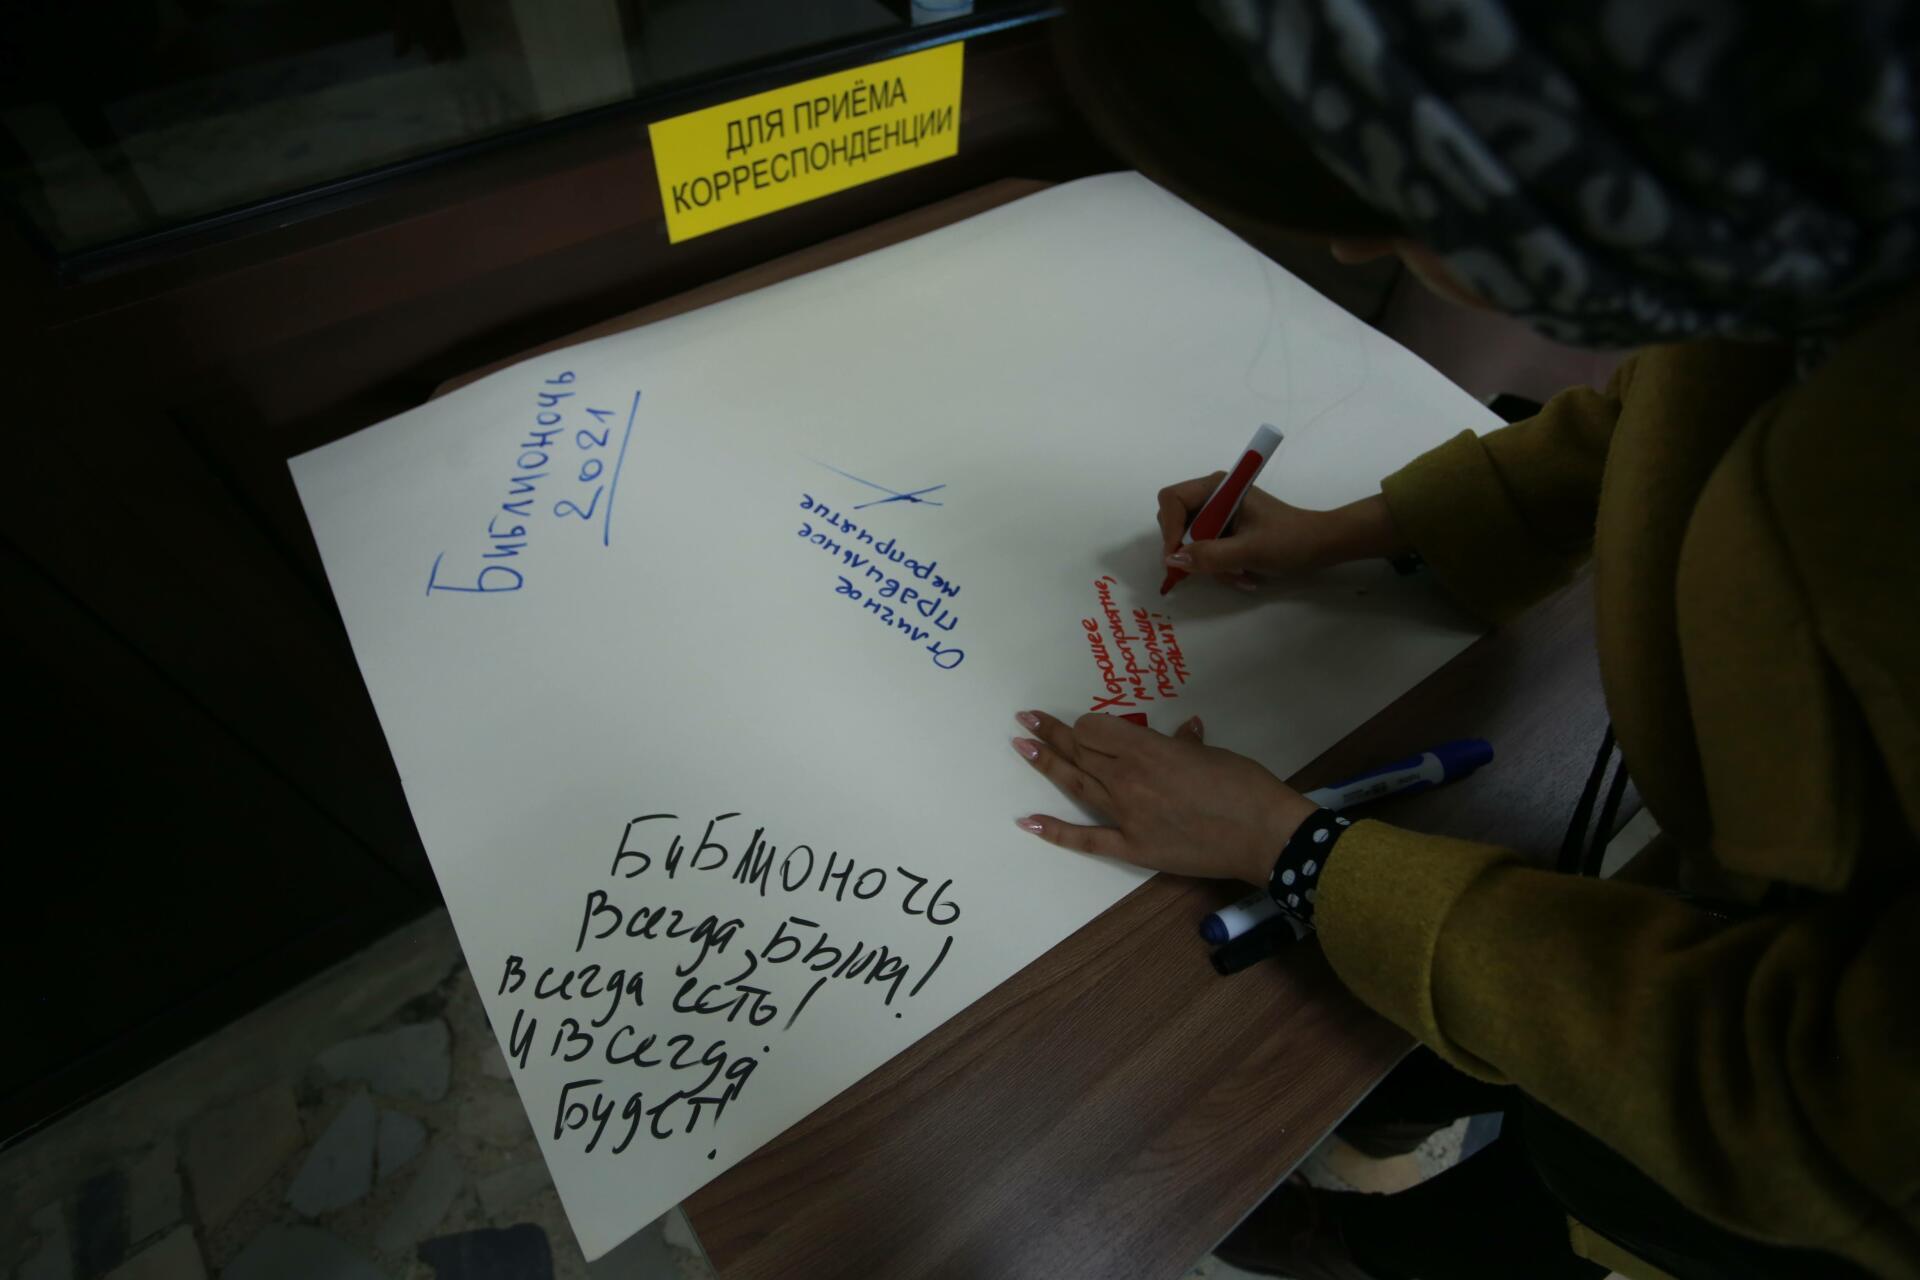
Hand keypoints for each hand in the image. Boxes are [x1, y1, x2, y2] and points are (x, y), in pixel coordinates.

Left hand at [1010, 710, 1316, 885]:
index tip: (1086, 725)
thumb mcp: (1213, 754)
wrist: (1261, 833)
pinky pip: (1085, 838)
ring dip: (1045, 763)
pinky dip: (1054, 831)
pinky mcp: (1131, 846)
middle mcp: (1127, 777)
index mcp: (1146, 748)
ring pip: (1076, 783)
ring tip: (1021, 746)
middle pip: (1079, 750)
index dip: (1088, 725)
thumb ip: (1187, 745)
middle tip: (1026, 719)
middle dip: (1050, 733)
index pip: (1096, 729)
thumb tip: (1184, 732)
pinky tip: (1027, 821)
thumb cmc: (1243, 785)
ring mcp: (1125, 814)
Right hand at [1156, 481, 1407, 588]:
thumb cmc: (1291, 541)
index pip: (1172, 500)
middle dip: (1191, 550)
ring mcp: (1221, 511)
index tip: (1177, 557)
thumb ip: (1210, 555)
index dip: (1168, 528)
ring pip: (1191, 540)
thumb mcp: (1250, 551)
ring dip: (1210, 564)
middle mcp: (1215, 494)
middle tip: (1207, 571)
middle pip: (1177, 521)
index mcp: (1220, 486)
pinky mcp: (1227, 528)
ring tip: (1238, 576)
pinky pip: (1207, 548)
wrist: (1323, 545)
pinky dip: (1219, 565)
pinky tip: (1243, 574)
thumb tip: (1174, 560)